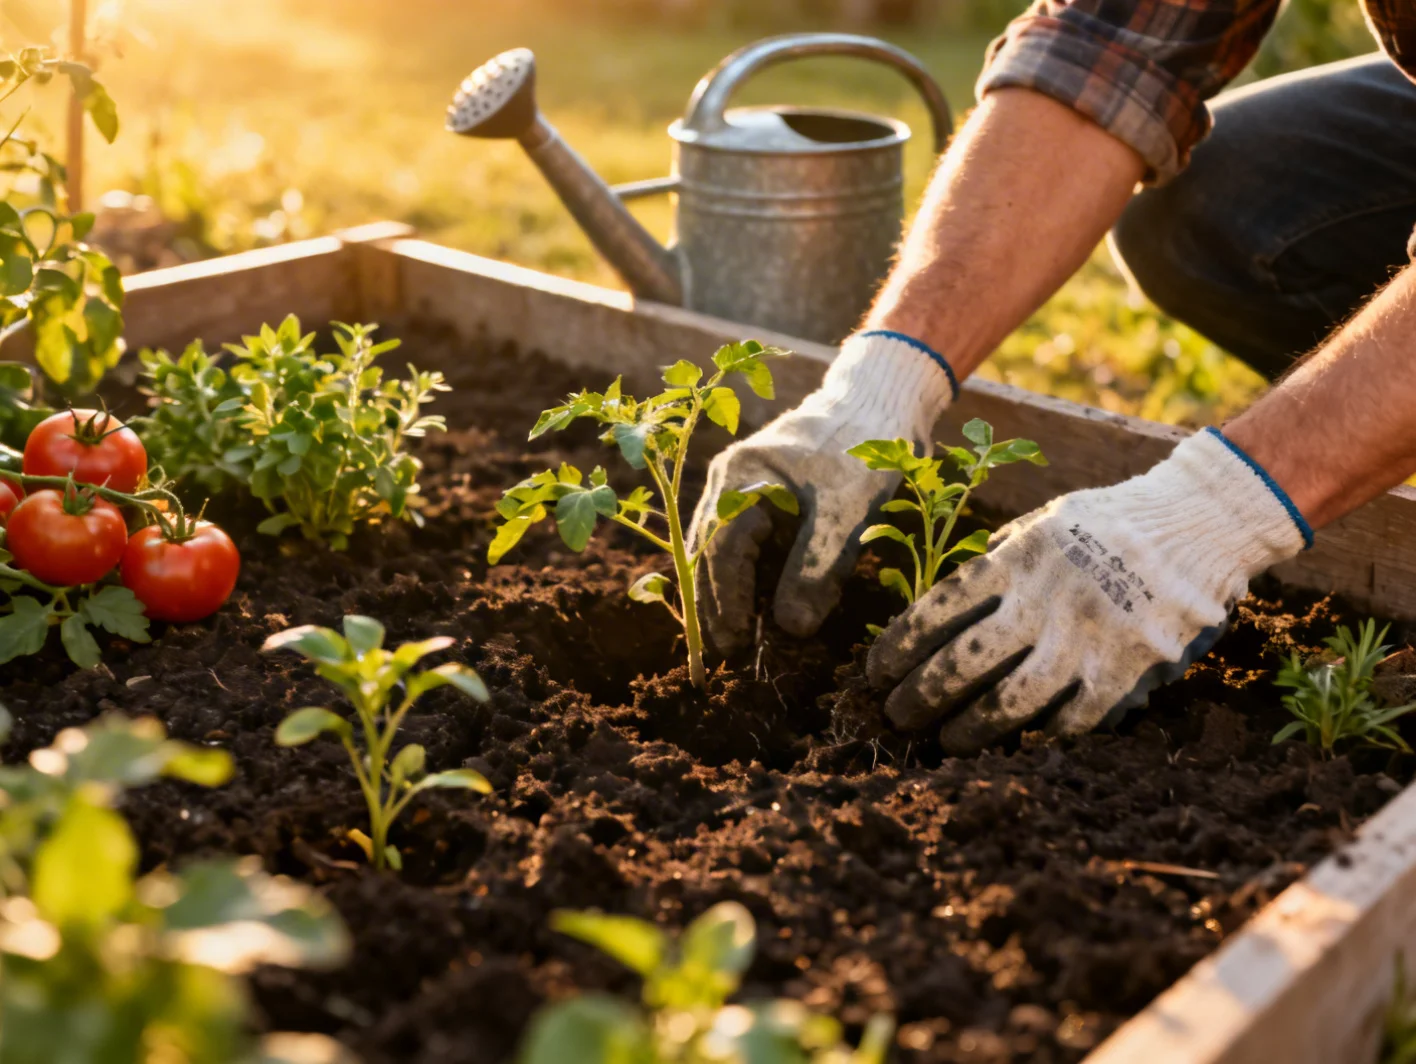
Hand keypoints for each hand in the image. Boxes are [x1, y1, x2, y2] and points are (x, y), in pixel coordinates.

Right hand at [690, 332, 955, 653]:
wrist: (883, 400)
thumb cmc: (864, 446)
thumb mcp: (844, 512)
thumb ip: (816, 569)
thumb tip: (791, 629)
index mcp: (741, 475)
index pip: (723, 549)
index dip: (727, 599)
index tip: (736, 642)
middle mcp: (731, 478)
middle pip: (710, 550)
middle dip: (716, 602)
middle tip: (727, 652)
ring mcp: (742, 483)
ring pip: (720, 547)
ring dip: (725, 590)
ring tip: (732, 636)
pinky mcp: (764, 492)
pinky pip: (742, 540)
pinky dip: (744, 573)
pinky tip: (752, 603)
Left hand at [868, 428, 1310, 752]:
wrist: (1200, 519)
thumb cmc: (1110, 521)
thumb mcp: (1043, 523)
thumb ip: (997, 563)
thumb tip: (947, 609)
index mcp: (1015, 558)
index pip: (937, 610)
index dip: (898, 647)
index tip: (875, 672)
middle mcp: (1043, 598)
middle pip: (962, 662)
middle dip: (919, 697)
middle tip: (896, 717)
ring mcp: (1086, 635)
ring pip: (1010, 702)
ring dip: (968, 729)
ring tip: (944, 742)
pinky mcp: (1128, 666)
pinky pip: (1074, 718)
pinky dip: (1041, 736)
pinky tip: (1017, 745)